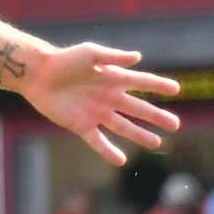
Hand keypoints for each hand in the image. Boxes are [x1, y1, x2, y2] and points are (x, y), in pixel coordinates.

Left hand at [21, 43, 180, 165]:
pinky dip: (109, 151)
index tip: (177, 89)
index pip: (140, 82)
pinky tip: (121, 160)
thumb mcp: (90, 54)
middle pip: (137, 108)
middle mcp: (107, 97)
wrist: (36, 73)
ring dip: (139, 135)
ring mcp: (95, 112)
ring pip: (123, 126)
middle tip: (176, 124)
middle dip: (156, 116)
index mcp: (111, 78)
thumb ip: (113, 57)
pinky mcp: (81, 125)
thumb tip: (138, 57)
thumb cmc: (63, 59)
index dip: (157, 85)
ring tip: (157, 143)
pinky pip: (98, 141)